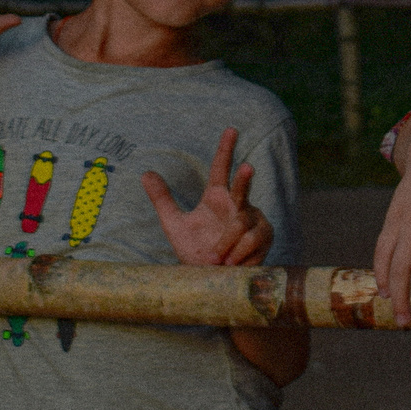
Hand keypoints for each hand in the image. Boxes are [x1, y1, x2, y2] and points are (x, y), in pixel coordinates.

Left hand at [141, 128, 273, 265]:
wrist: (211, 280)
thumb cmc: (195, 251)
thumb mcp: (175, 225)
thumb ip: (162, 199)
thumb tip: (145, 173)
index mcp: (216, 197)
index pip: (221, 168)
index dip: (226, 149)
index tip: (231, 129)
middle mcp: (238, 204)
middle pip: (242, 187)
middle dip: (244, 178)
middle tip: (246, 165)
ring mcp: (254, 219)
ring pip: (241, 223)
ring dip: (226, 243)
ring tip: (216, 258)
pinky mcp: (265, 236)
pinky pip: (252, 240)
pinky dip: (238, 254)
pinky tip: (232, 264)